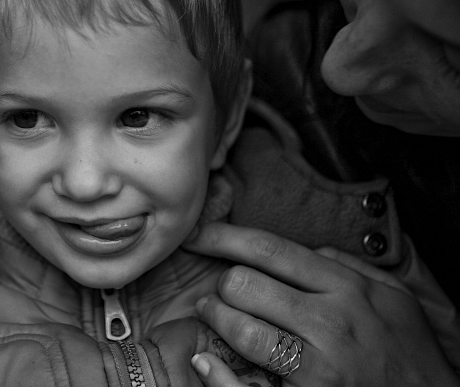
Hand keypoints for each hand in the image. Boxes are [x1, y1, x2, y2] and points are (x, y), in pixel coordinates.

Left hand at [184, 222, 459, 386]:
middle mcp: (328, 322)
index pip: (269, 250)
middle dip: (220, 284)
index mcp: (345, 289)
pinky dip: (216, 373)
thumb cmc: (409, 352)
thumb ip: (349, 267)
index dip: (223, 238)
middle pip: (243, 285)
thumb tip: (309, 249)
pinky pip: (243, 385)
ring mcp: (316, 365)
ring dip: (215, 319)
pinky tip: (206, 360)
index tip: (198, 236)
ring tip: (213, 316)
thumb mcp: (393, 299)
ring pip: (240, 329)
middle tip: (217, 290)